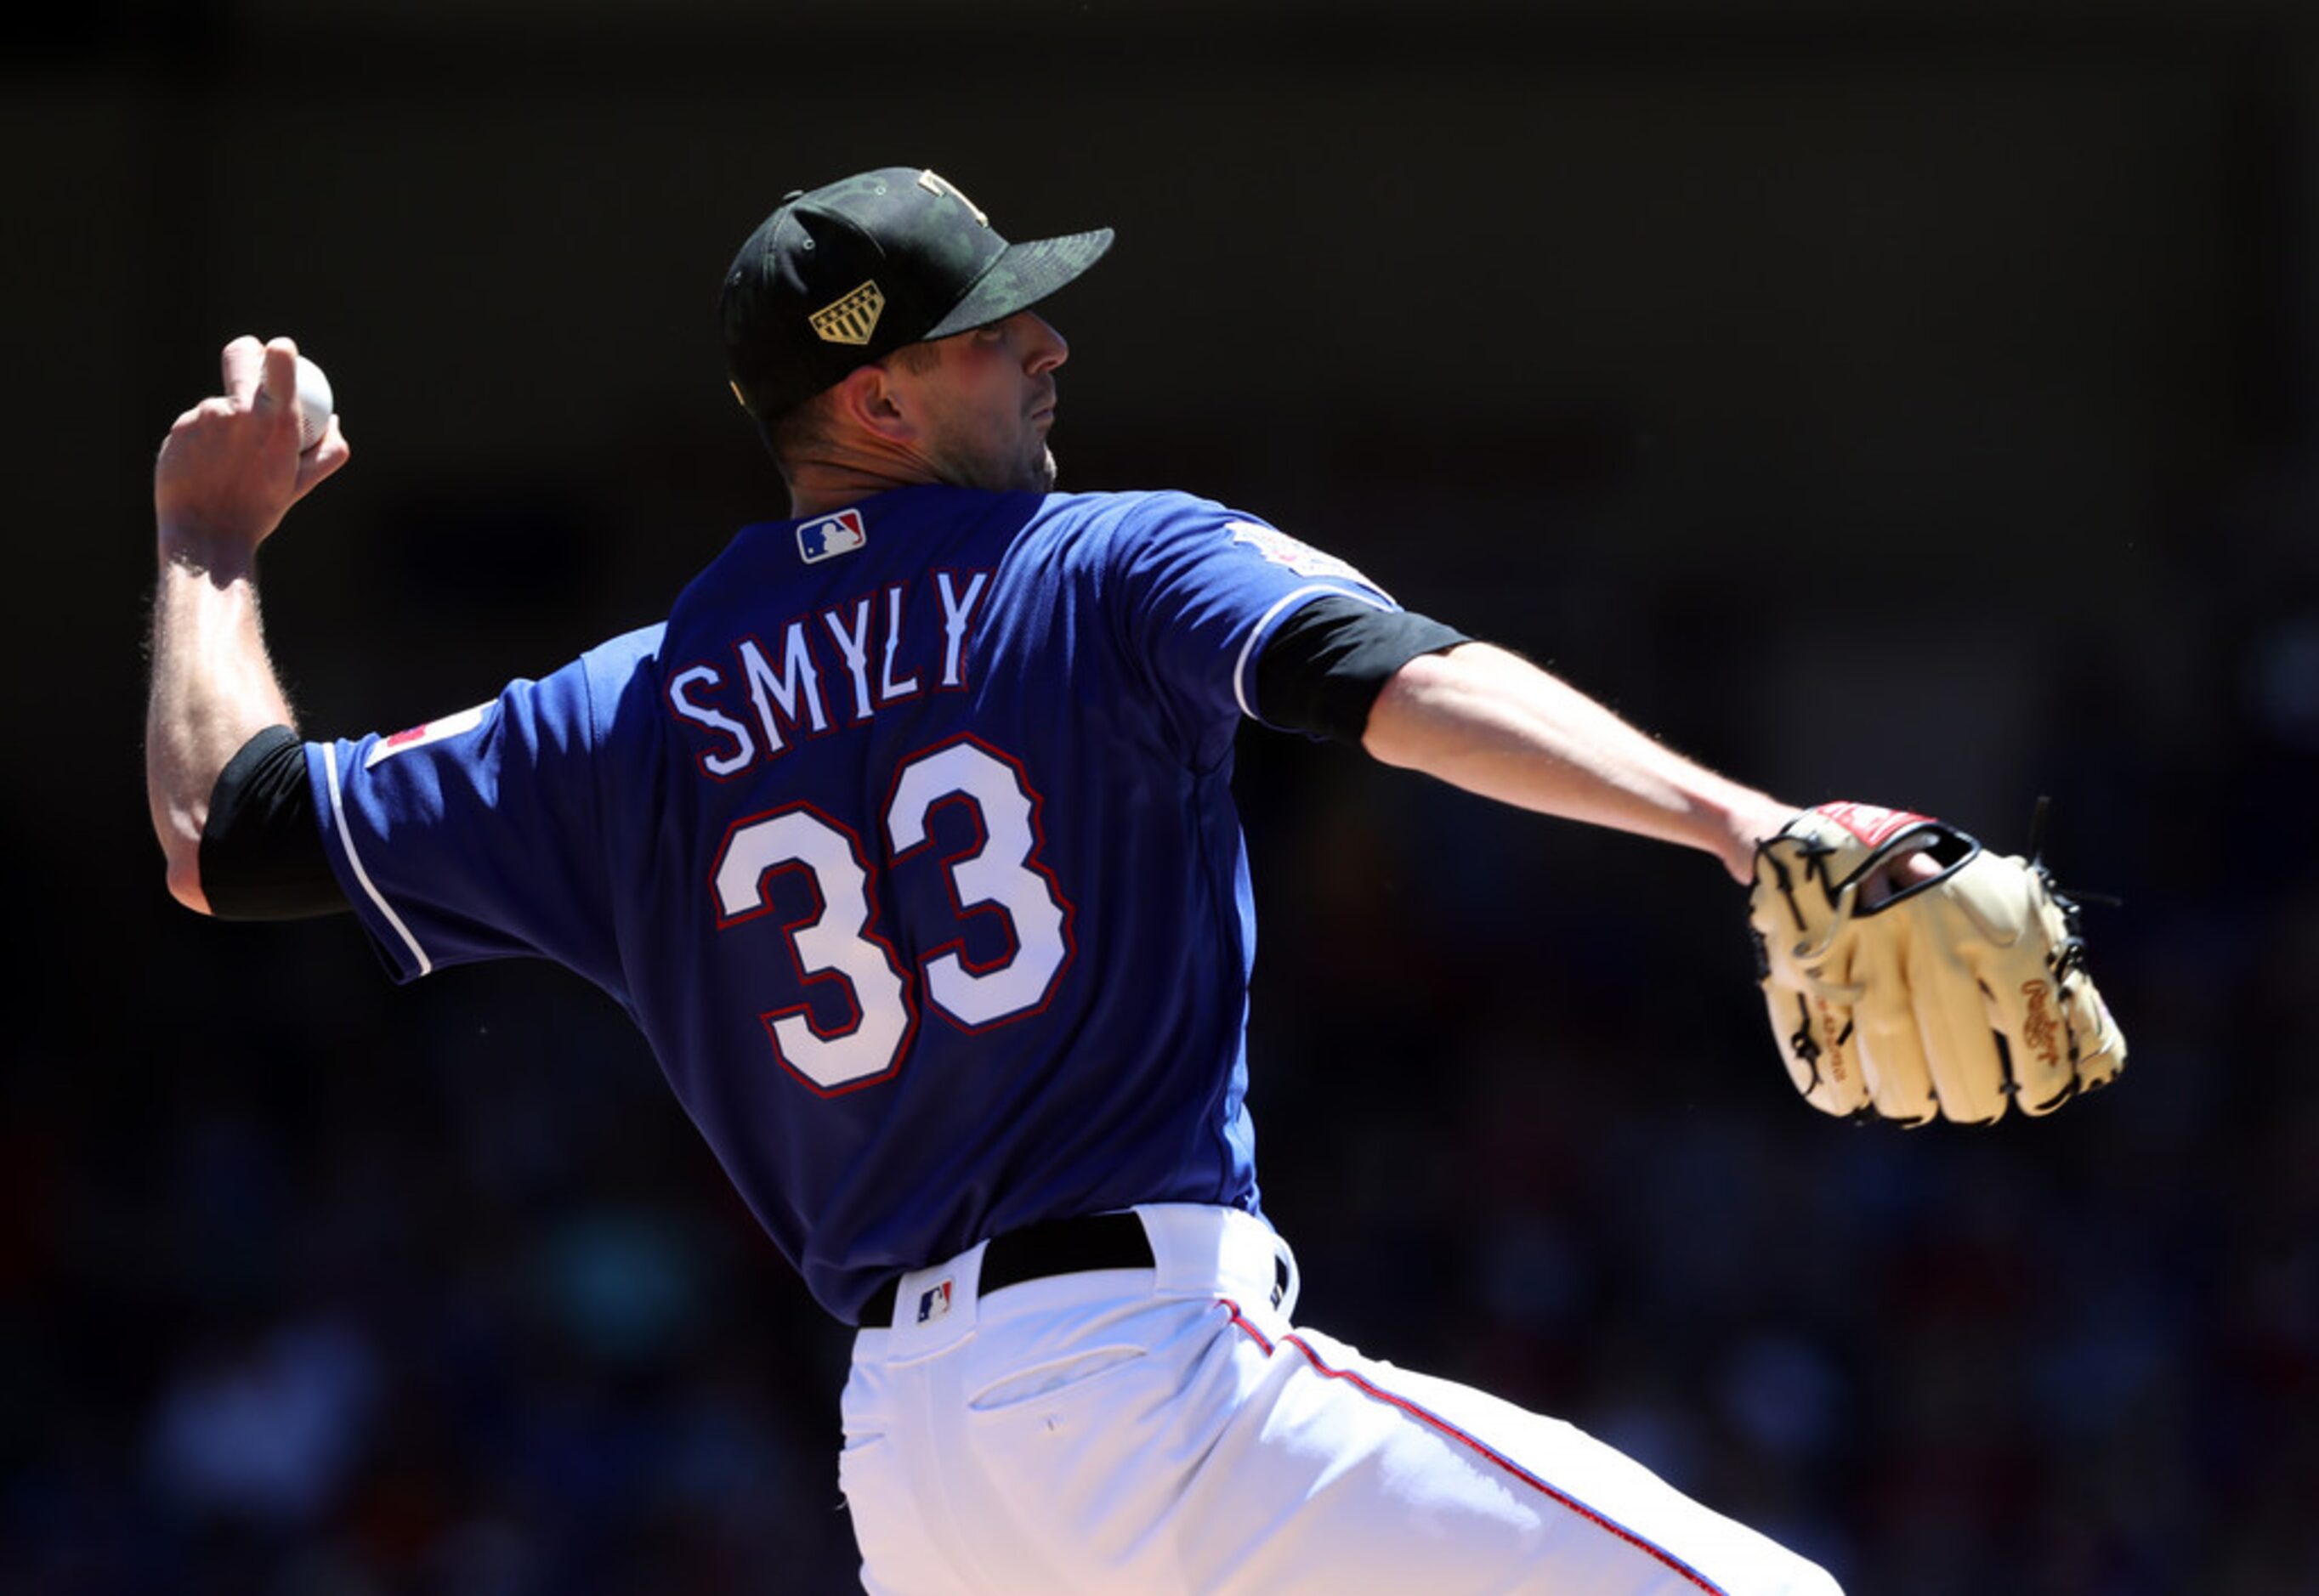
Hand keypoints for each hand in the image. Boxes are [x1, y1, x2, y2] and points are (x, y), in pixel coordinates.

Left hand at [154, 336, 349, 564]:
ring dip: (226, 417)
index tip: (279, 353)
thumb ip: (329, 451)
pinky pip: (196, 423)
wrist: (207, 534)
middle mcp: (240, 411)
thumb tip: (334, 420)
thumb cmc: (259, 511)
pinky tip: (207, 465)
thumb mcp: (301, 483)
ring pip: (219, 402)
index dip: (279, 350)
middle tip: (250, 365)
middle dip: (247, 352)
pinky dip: (204, 436)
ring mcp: (204, 416)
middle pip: (239, 354)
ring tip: (228, 457)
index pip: (278, 358)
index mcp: (277, 421)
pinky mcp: (179, 428)